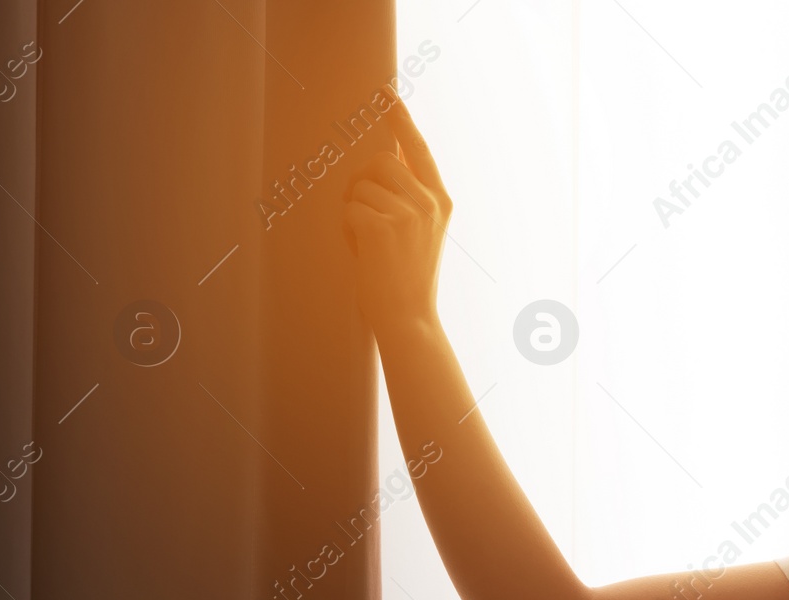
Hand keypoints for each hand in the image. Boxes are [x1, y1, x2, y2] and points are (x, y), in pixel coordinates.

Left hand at [342, 97, 451, 337]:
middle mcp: (429, 202)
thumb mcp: (420, 232)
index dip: (401, 119)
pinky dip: (348, 229)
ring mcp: (409, 213)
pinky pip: (349, 209)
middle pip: (380, 162)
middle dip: (363, 184)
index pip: (418, 149)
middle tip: (366, 217)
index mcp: (440, 201)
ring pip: (360, 186)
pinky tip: (364, 251)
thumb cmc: (408, 278)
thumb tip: (383, 162)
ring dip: (354, 210)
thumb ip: (408, 196)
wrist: (409, 318)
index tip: (385, 93)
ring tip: (369, 242)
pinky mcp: (384, 225)